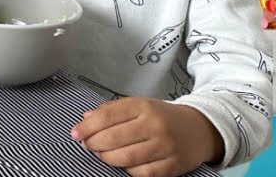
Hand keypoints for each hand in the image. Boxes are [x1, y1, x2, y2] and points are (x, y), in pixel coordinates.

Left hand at [72, 97, 222, 176]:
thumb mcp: (138, 106)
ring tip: (103, 155)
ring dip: (108, 159)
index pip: (107, 116)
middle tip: (89, 146)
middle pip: (113, 138)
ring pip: (126, 157)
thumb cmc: (162, 117)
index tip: (76, 134)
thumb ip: (111, 110)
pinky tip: (125, 164)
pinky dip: (128, 171)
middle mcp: (154, 124)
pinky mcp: (173, 165)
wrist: (199, 128)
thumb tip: (85, 120)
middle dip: (94, 144)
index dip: (87, 127)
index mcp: (143, 106)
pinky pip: (143, 173)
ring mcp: (165, 146)